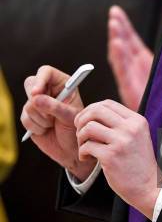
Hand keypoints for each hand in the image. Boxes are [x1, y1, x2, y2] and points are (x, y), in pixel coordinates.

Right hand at [21, 65, 96, 180]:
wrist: (71, 149)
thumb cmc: (76, 130)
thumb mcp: (70, 117)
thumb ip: (55, 107)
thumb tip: (36, 98)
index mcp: (62, 84)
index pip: (46, 72)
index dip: (40, 80)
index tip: (37, 93)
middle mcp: (48, 90)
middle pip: (30, 84)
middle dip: (36, 101)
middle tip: (48, 115)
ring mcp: (37, 103)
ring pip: (28, 105)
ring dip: (41, 118)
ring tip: (54, 123)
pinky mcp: (29, 116)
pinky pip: (25, 118)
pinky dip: (36, 126)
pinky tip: (46, 129)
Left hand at [75, 100, 161, 217]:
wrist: (149, 187)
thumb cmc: (139, 163)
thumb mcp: (137, 136)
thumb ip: (121, 124)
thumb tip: (93, 114)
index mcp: (137, 121)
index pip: (107, 103)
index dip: (91, 109)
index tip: (86, 120)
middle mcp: (130, 128)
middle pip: (96, 111)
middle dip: (82, 120)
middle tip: (80, 132)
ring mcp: (121, 142)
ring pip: (88, 127)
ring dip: (80, 138)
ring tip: (85, 147)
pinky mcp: (111, 157)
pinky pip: (87, 147)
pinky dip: (82, 153)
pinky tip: (87, 158)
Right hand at [108, 6, 153, 110]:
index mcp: (142, 66)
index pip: (130, 42)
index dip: (124, 27)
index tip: (116, 12)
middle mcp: (134, 72)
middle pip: (123, 46)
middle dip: (118, 29)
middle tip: (114, 13)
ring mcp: (131, 81)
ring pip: (121, 58)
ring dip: (117, 40)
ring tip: (115, 24)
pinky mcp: (131, 92)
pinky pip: (124, 74)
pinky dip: (119, 59)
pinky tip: (117, 44)